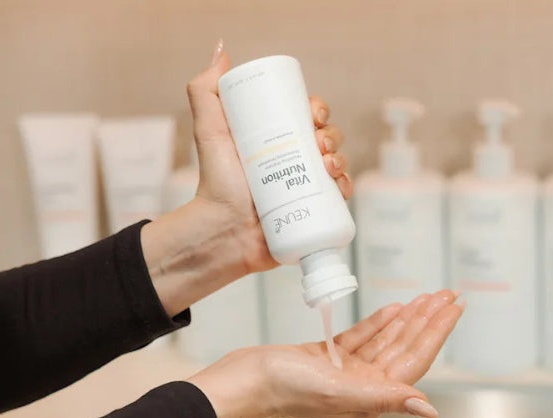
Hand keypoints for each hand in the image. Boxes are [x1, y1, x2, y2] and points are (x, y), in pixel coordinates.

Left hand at [142, 40, 351, 315]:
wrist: (222, 232)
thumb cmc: (214, 185)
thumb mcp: (210, 132)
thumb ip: (206, 91)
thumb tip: (222, 51)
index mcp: (278, 139)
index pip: (308, 116)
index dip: (318, 110)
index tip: (313, 114)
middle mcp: (295, 161)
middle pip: (329, 138)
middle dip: (332, 135)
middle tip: (317, 142)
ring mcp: (306, 187)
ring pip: (339, 165)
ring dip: (342, 159)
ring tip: (326, 165)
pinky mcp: (315, 213)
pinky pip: (341, 197)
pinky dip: (347, 188)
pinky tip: (339, 185)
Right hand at [187, 290, 464, 417]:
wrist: (245, 380)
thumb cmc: (286, 389)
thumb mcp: (339, 391)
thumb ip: (385, 398)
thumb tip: (428, 409)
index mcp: (372, 396)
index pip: (415, 360)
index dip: (436, 333)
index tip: (454, 308)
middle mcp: (363, 386)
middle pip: (405, 346)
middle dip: (428, 319)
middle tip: (448, 294)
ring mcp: (346, 371)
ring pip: (387, 340)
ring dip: (407, 318)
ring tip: (428, 296)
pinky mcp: (327, 358)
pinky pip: (362, 338)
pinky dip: (379, 322)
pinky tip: (394, 308)